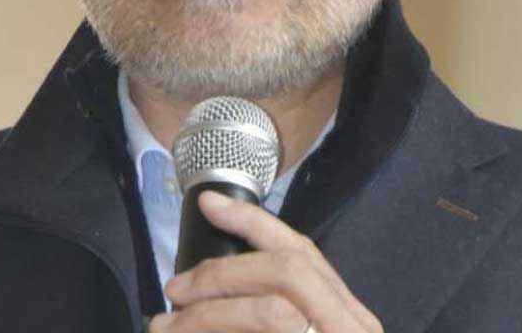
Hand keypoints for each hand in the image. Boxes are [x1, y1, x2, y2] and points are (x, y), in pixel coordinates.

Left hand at [149, 190, 381, 332]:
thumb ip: (282, 314)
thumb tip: (213, 295)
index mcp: (351, 318)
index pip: (303, 252)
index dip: (254, 221)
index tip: (209, 202)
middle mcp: (353, 329)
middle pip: (288, 272)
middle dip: (224, 272)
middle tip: (176, 288)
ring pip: (273, 313)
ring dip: (213, 314)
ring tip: (168, 326)